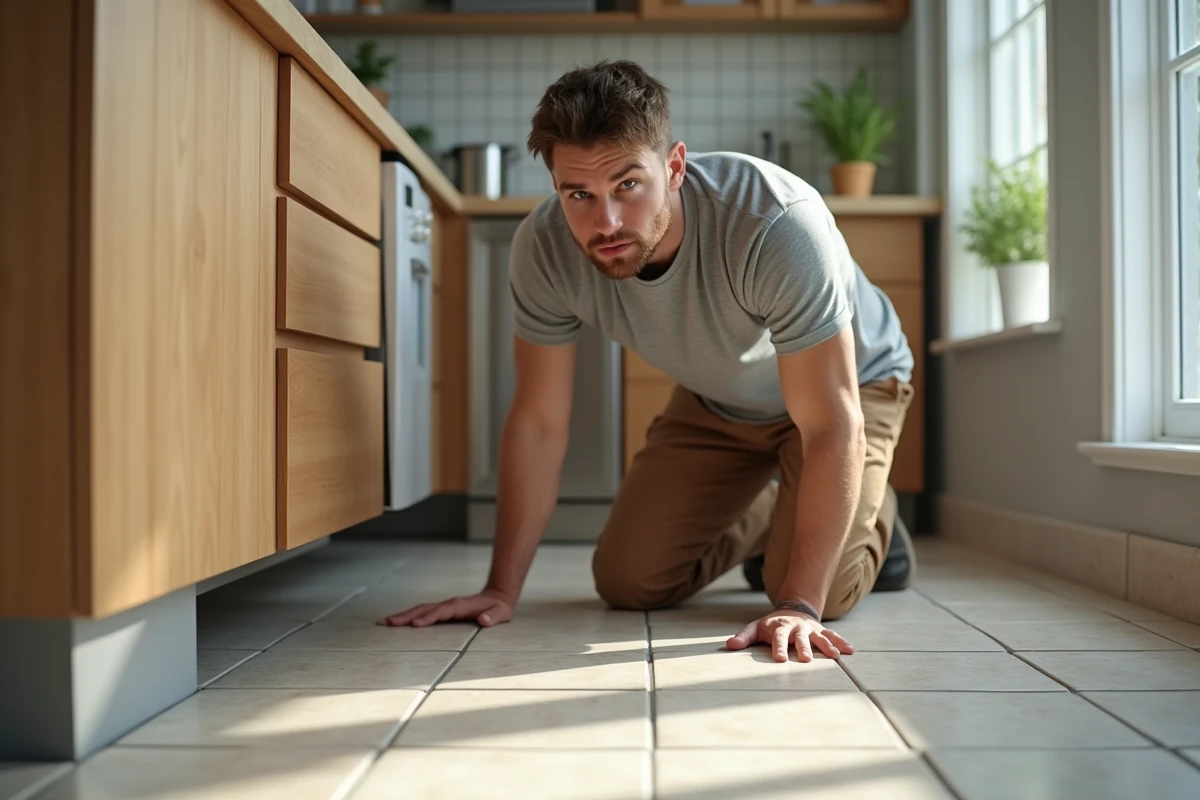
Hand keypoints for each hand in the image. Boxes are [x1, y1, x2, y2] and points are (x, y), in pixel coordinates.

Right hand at [379, 589, 514, 627]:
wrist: (497, 597)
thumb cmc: (498, 608)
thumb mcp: (501, 613)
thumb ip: (494, 617)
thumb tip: (484, 620)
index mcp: (461, 606)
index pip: (442, 612)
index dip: (429, 617)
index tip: (415, 624)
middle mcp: (449, 604)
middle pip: (425, 608)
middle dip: (407, 615)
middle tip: (389, 623)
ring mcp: (444, 606)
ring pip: (420, 609)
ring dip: (404, 615)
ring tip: (386, 622)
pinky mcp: (442, 610)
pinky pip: (423, 612)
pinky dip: (409, 616)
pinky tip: (398, 623)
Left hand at [726, 609, 854, 662]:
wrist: (793, 609)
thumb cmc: (771, 625)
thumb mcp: (755, 628)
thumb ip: (744, 637)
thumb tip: (729, 645)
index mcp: (779, 627)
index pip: (778, 638)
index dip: (779, 647)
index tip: (780, 659)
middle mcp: (796, 628)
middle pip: (800, 638)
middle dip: (803, 648)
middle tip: (806, 659)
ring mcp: (810, 629)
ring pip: (819, 637)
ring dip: (827, 646)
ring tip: (835, 656)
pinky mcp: (821, 632)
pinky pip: (833, 636)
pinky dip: (841, 642)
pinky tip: (850, 651)